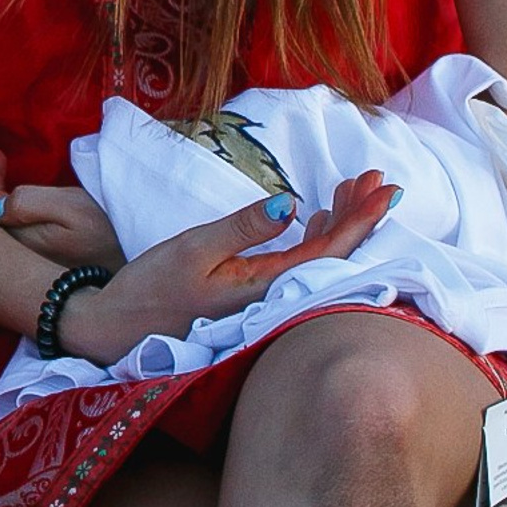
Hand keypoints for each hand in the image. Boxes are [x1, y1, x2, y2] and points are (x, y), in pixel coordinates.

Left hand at [0, 148, 121, 270]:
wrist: (138, 262)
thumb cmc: (106, 231)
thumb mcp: (70, 208)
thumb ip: (28, 203)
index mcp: (22, 243)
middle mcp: (22, 259)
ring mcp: (33, 266)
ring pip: (4, 231)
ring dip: (1, 202)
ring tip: (5, 177)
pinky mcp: (47, 266)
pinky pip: (19, 237)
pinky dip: (14, 215)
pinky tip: (22, 204)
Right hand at [59, 170, 399, 367]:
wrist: (121, 328)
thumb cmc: (153, 287)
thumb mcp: (193, 249)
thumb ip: (243, 229)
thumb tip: (291, 205)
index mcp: (267, 285)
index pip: (330, 251)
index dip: (360, 219)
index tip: (385, 189)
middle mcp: (275, 296)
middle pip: (333, 255)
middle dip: (357, 215)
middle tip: (376, 178)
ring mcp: (265, 297)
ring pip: (317, 259)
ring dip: (338, 222)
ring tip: (354, 189)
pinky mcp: (251, 294)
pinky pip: (298, 264)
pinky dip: (312, 236)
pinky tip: (316, 219)